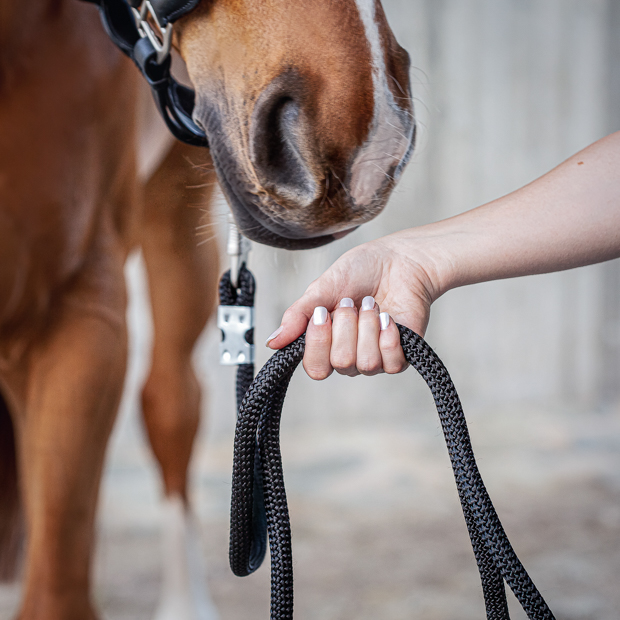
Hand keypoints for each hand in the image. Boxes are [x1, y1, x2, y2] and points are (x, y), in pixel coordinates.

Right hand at [265, 233, 441, 379]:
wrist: (398, 259)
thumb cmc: (360, 271)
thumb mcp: (321, 289)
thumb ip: (297, 316)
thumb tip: (272, 342)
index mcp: (326, 344)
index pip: (315, 368)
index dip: (318, 341)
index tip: (322, 312)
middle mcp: (349, 356)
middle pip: (341, 363)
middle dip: (346, 326)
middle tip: (350, 302)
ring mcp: (375, 357)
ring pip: (366, 363)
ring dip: (368, 327)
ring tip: (372, 304)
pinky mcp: (400, 355)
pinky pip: (391, 363)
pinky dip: (388, 335)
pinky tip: (388, 316)